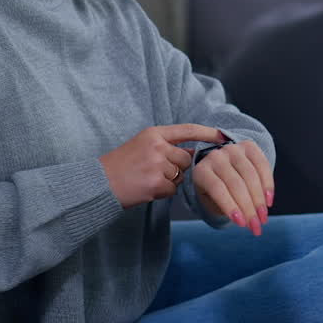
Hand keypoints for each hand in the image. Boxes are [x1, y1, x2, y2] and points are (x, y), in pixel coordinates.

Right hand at [100, 124, 226, 208]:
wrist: (98, 183)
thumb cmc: (120, 166)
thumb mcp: (142, 146)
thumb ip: (166, 146)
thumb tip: (193, 154)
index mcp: (154, 134)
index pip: (188, 130)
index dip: (208, 133)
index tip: (223, 136)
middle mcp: (157, 146)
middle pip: (186, 158)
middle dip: (178, 168)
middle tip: (155, 171)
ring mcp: (157, 164)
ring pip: (180, 176)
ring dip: (170, 181)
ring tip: (147, 179)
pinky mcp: (156, 183)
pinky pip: (172, 190)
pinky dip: (162, 192)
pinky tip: (146, 188)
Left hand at [192, 140, 274, 236]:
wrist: (220, 167)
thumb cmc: (215, 190)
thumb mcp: (211, 200)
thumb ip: (225, 208)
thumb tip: (246, 221)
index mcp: (201, 170)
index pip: (217, 188)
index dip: (230, 206)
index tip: (241, 224)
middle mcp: (216, 156)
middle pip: (236, 183)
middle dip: (249, 208)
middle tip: (256, 226)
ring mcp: (233, 149)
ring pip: (250, 175)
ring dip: (259, 199)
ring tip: (263, 218)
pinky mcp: (249, 146)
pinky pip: (262, 165)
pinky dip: (268, 184)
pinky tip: (269, 201)